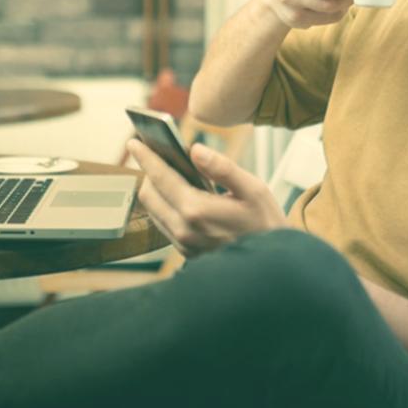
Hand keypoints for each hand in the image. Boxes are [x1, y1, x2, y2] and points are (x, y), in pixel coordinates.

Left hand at [129, 139, 288, 257]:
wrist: (273, 265)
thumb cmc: (266, 224)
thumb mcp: (253, 189)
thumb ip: (222, 167)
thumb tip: (195, 149)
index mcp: (196, 210)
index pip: (160, 177)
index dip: (146, 156)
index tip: (134, 141)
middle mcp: (183, 229)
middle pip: (149, 193)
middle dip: (148, 171)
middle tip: (155, 153)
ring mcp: (183, 243)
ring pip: (153, 209)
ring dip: (155, 188)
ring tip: (167, 171)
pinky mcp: (185, 252)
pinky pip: (163, 223)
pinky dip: (164, 204)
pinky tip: (179, 193)